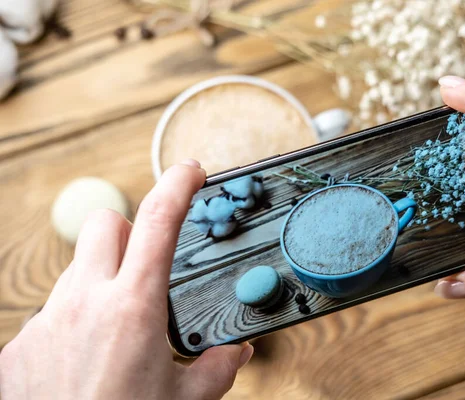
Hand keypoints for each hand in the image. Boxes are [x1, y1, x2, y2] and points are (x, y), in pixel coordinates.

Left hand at [0, 159, 252, 398]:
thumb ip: (216, 370)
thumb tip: (236, 354)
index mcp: (134, 307)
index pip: (159, 219)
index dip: (179, 184)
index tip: (192, 170)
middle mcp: (85, 301)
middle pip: (105, 223)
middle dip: (129, 232)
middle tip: (146, 265)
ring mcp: (46, 321)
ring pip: (77, 271)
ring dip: (101, 282)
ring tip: (116, 331)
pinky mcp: (17, 345)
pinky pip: (51, 314)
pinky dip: (73, 323)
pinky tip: (82, 363)